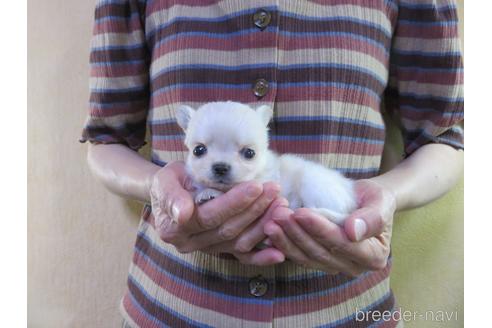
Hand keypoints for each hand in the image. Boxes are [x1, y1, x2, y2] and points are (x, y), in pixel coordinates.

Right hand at [149, 161, 285, 265]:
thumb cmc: (171, 182)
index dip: (234, 203)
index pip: (209, 216)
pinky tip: (279, 252)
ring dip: (263, 226)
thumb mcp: (165, 181)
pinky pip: (242, 257)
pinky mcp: (221, 251)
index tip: (255, 187)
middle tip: (274, 191)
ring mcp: (207, 249)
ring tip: (281, 206)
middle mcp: (190, 244)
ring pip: (239, 242)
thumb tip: (183, 213)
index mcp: (174, 227)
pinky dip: (261, 257)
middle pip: (228, 229)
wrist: (173, 192)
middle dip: (255, 210)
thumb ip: (171, 196)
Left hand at [263, 179, 395, 275]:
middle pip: (321, 252)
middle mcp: (354, 267)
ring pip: (306, 257)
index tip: (301, 212)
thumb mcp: (381, 201)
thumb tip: (353, 232)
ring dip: (285, 240)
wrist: (367, 201)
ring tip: (270, 221)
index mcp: (374, 257)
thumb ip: (372, 218)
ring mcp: (335, 267)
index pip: (342, 243)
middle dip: (297, 233)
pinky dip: (283, 244)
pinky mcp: (319, 262)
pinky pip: (299, 256)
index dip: (320, 229)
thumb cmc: (376, 198)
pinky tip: (269, 232)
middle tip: (278, 214)